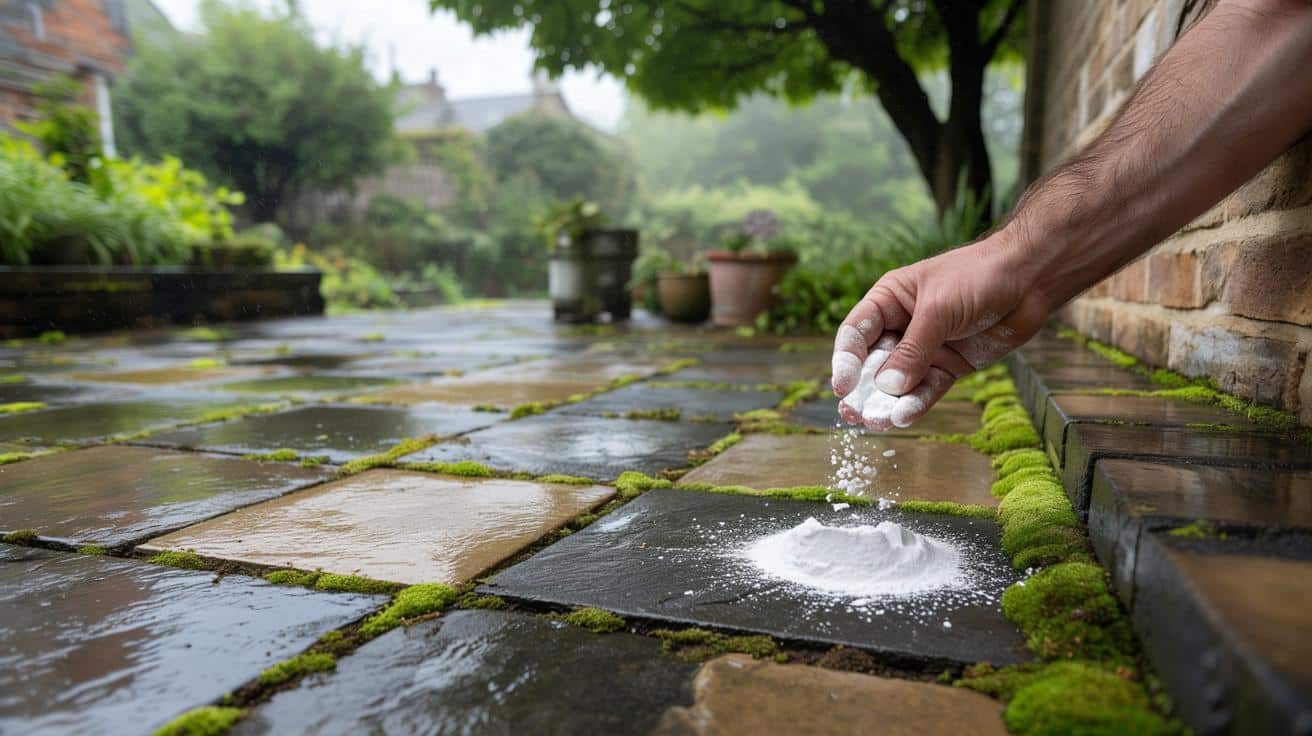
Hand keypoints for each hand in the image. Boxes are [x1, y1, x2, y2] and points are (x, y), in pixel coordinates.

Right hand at [831, 229, 1050, 430]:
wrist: (1030, 279)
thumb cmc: (979, 277)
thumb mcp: (938, 309)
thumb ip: (913, 350)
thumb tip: (887, 387)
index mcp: (889, 301)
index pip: (857, 333)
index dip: (846, 360)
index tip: (843, 386)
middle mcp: (902, 326)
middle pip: (873, 363)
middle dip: (863, 389)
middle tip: (852, 413)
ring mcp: (926, 348)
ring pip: (899, 382)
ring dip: (887, 402)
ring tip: (876, 422)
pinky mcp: (949, 365)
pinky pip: (928, 389)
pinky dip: (917, 403)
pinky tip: (904, 416)